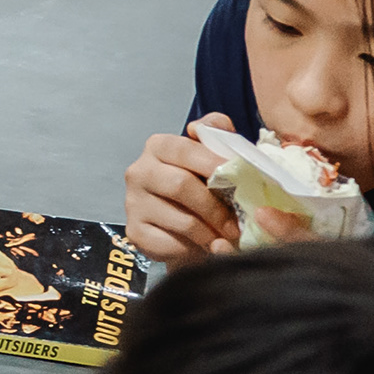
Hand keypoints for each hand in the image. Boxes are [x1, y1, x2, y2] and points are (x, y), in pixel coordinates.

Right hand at [125, 114, 244, 266]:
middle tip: (236, 223)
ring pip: (180, 219)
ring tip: (226, 238)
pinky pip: (169, 243)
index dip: (214, 164)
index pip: (186, 150)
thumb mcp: (211, 156)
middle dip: (215, 207)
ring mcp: (133, 203)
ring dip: (209, 232)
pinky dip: (193, 248)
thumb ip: (216, 135)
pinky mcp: (134, 232)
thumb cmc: (200, 187)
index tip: (240, 178)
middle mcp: (139, 171)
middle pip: (181, 186)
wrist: (182, 226)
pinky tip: (204, 246)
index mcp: (158, 146)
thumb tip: (219, 126)